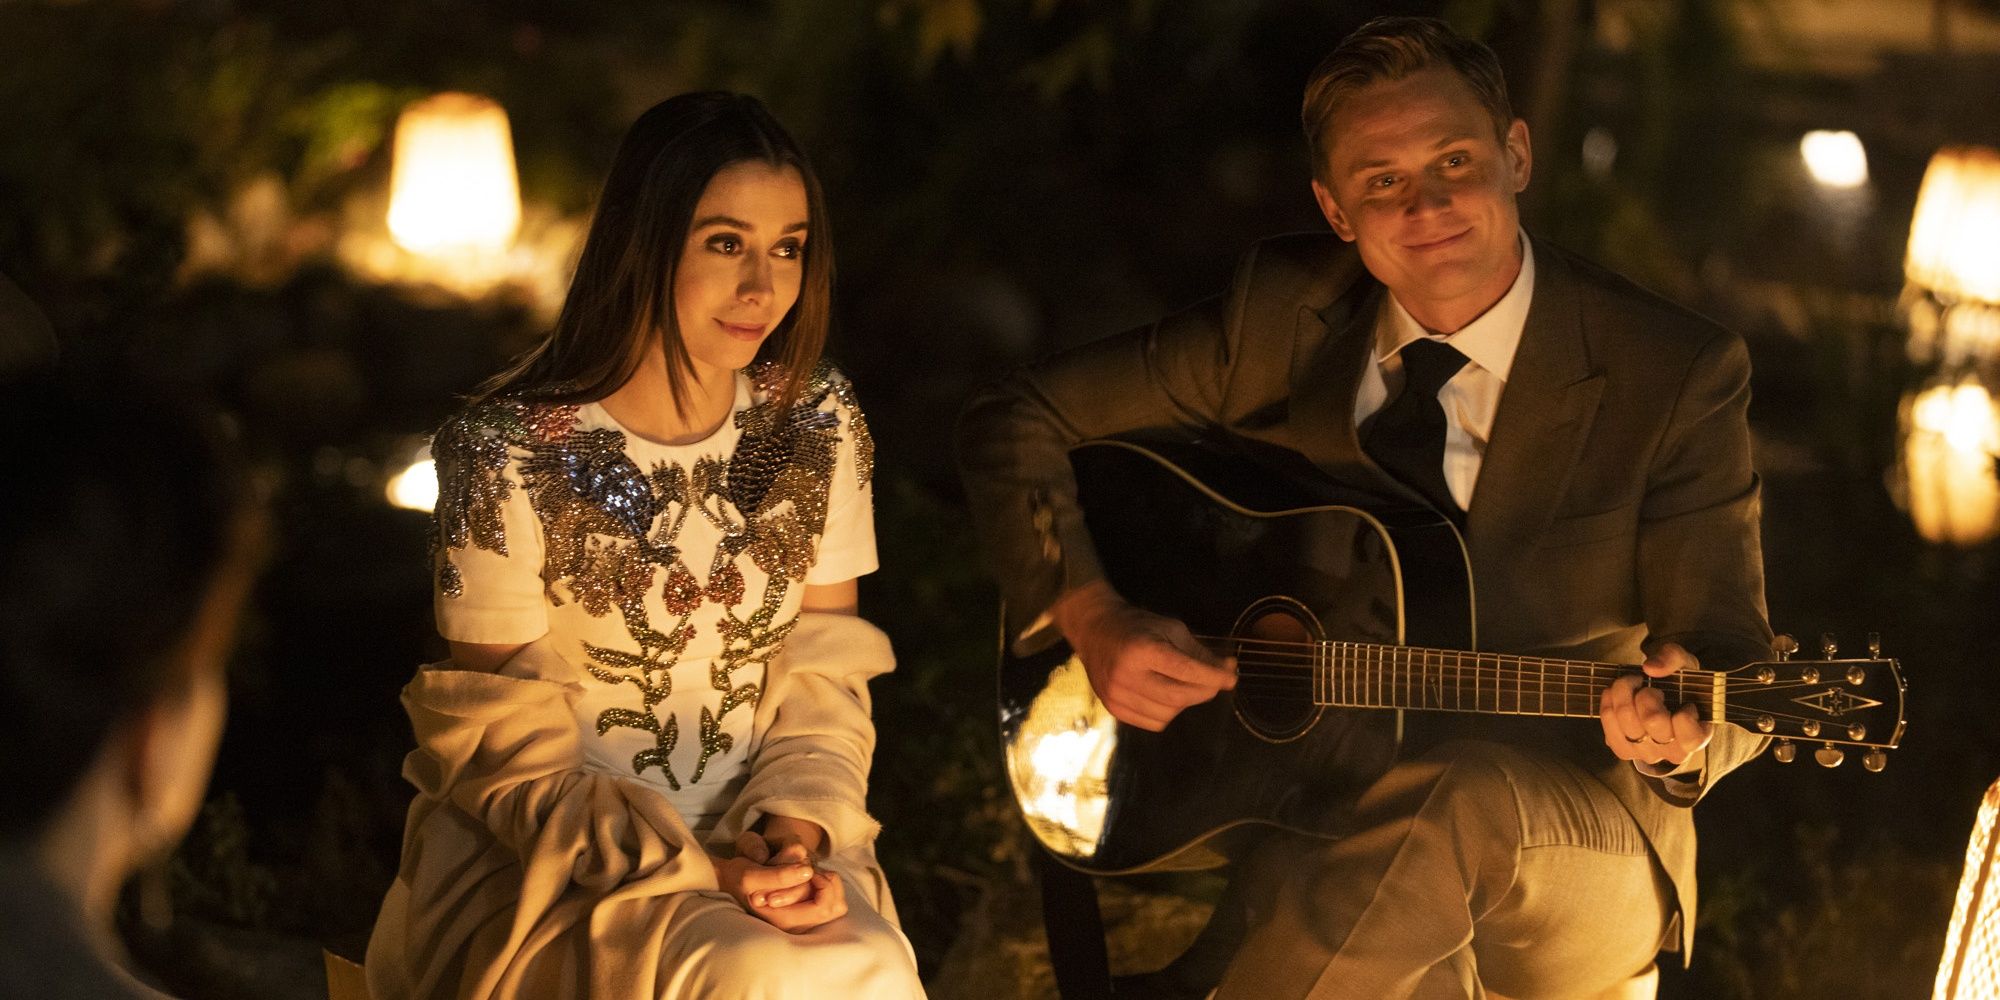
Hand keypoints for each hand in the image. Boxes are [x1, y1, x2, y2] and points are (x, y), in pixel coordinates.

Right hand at [716, 830, 847, 933]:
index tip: (806, 869)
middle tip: (810, 870)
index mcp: (783, 921)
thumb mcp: (752, 874)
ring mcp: (802, 920)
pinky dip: (826, 885)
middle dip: (827, 883)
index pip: (823, 906)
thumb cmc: (740, 878)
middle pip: (835, 907)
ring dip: (828, 884)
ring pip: (837, 904)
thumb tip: (808, 871)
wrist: (731, 881)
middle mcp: (796, 925)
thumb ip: (779, 875)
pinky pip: (832, 900)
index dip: (821, 884)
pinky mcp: (805, 912)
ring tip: (810, 874)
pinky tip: (810, 877)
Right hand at [1053, 580, 1236, 731]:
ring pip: (1169, 713)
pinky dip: (1168, 712)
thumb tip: (1228, 670)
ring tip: (1183, 684)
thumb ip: (1199, 652)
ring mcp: (1117, 694)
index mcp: (1142, 649)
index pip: (1186, 670)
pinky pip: (1153, 722)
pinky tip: (1165, 695)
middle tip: (1215, 683)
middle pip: (1179, 696)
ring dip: (1185, 702)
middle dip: (1204, 691)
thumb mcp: (1170, 629)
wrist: (1094, 630)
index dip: (1213, 677)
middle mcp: (1127, 675)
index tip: (1231, 679)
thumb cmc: (1137, 626)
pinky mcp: (1113, 708)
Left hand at [1600, 642, 1711, 767]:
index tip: (1682, 701)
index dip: (1683, 713)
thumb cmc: (1679, 683)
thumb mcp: (1683, 663)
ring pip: (1626, 722)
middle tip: (1648, 686)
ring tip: (1630, 684)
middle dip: (1646, 693)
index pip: (1689, 733)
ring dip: (1622, 693)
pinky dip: (1608, 704)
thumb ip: (1673, 658)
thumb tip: (1650, 668)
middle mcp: (1674, 752)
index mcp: (1698, 736)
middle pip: (1652, 720)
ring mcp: (1648, 754)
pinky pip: (1609, 728)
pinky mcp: (1624, 750)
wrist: (1663, 697)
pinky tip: (1614, 694)